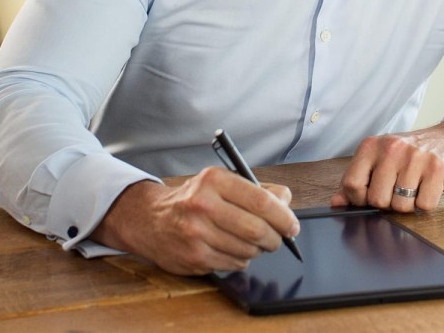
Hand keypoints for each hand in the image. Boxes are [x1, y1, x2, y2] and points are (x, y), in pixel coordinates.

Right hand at [90, 167, 299, 274]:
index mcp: (214, 180)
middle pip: (257, 229)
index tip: (292, 225)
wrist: (150, 219)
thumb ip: (257, 189)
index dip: (283, 216)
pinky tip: (233, 248)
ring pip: (248, 249)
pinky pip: (234, 263)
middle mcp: (203, 205)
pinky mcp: (194, 257)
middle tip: (279, 238)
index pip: (261, 201)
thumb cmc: (193, 199)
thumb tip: (286, 202)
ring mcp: (196, 233)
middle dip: (275, 238)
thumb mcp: (222, 182)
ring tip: (253, 242)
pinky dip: (242, 258)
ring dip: (258, 249)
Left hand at [331, 115, 443, 211]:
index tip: (369, 196)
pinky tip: (427, 188)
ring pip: (401, 206)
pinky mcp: (438, 169)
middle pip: (377, 199)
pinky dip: (426, 203)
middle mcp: (392, 149)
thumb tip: (336, 202)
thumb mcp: (378, 159)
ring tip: (413, 187)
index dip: (359, 199)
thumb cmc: (408, 154)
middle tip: (397, 190)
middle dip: (387, 203)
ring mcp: (416, 158)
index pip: (352, 184)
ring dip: (408, 204)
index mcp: (371, 146)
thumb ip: (356, 180)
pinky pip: (424, 205)